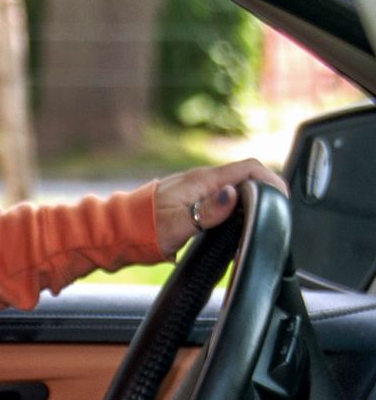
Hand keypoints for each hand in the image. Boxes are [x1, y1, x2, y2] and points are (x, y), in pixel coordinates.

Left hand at [153, 158, 287, 258]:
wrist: (117, 231)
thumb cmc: (143, 229)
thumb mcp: (178, 224)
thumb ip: (207, 211)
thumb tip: (232, 196)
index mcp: (203, 180)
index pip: (249, 168)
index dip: (272, 180)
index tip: (283, 199)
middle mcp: (202, 181)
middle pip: (245, 178)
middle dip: (264, 192)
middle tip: (274, 215)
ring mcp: (196, 191)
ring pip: (233, 189)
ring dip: (249, 202)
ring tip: (258, 222)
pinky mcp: (190, 202)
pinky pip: (220, 200)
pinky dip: (233, 210)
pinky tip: (234, 226)